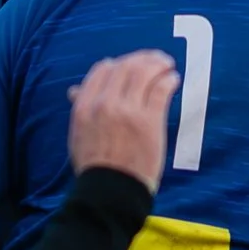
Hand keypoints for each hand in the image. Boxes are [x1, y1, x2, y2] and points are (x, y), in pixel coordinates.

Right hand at [66, 50, 175, 189]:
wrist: (110, 191)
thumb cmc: (94, 165)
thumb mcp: (78, 133)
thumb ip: (80, 108)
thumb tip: (74, 90)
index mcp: (84, 105)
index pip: (102, 70)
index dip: (118, 63)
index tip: (129, 64)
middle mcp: (104, 103)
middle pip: (125, 67)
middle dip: (142, 58)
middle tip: (155, 58)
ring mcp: (127, 110)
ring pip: (144, 73)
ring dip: (158, 64)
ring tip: (167, 64)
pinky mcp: (149, 120)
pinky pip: (160, 89)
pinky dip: (168, 80)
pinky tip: (173, 79)